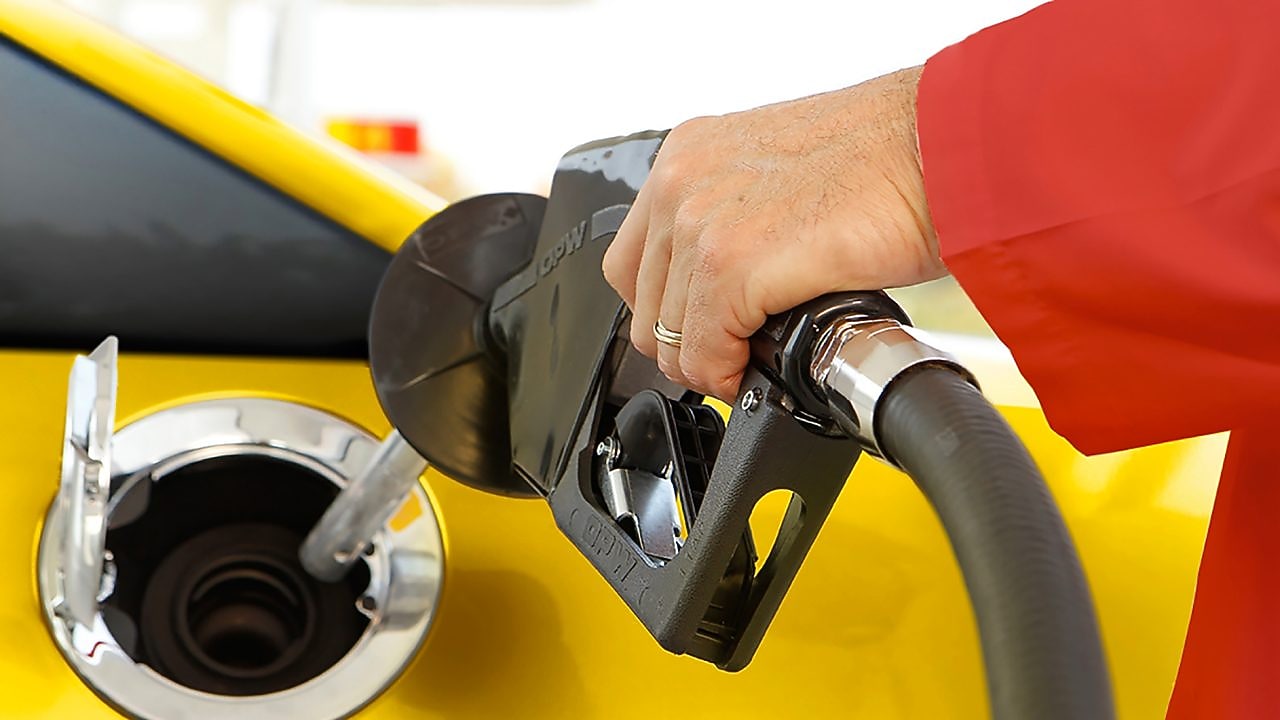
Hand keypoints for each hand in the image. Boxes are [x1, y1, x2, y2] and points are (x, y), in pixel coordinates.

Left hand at [602, 66, 944, 401]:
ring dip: (709, 363)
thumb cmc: (890, 156)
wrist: (943, 146)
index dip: (667, 308)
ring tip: (752, 361)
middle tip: (732, 355)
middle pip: (643, 303)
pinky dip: (728, 374)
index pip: (634, 260)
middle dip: (685, 343)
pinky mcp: (732, 263)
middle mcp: (682, 181)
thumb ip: (737, 217)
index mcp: (690, 154)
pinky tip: (760, 366)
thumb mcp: (781, 174)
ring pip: (668, 336)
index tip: (700, 328)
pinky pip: (704, 352)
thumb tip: (727, 284)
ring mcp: (700, 221)